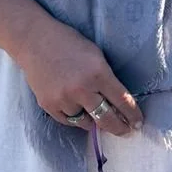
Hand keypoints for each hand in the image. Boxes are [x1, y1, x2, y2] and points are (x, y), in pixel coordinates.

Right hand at [14, 15, 143, 135]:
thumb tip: (117, 104)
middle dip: (119, 128)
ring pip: (86, 122)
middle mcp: (81, 89)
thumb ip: (106, 79)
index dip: (133, 115)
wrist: (34, 40)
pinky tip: (79, 110)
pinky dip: (76, 118)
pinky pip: (69, 121)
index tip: (138, 123)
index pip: (122, 101)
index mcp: (98, 73)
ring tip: (96, 114)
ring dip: (94, 120)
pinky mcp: (48, 105)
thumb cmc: (68, 43)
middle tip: (125, 131)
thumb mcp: (96, 55)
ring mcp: (64, 99)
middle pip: (107, 119)